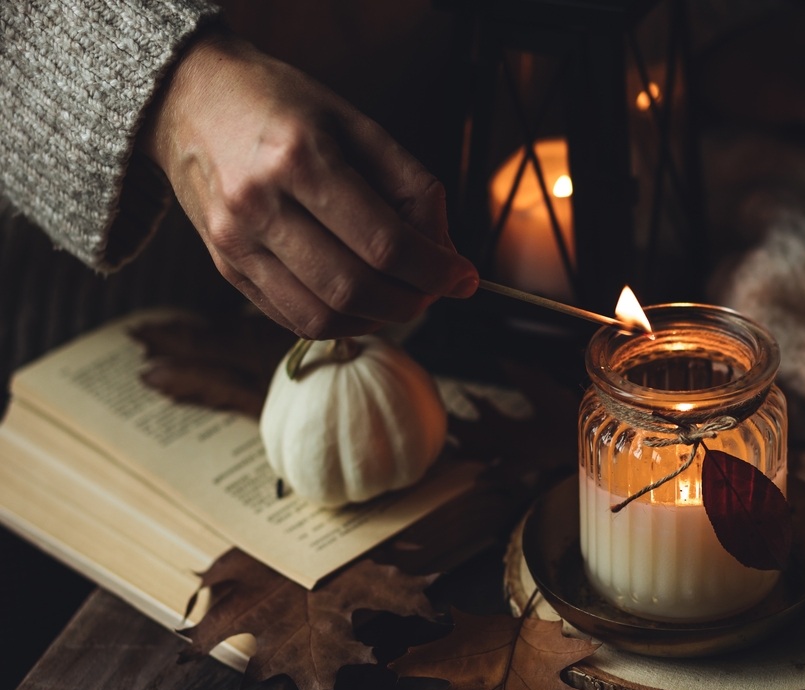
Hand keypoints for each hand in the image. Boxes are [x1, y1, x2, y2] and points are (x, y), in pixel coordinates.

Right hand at [140, 30, 476, 338]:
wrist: (189, 98)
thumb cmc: (285, 107)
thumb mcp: (358, 125)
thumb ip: (411, 190)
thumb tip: (447, 257)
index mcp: (300, 159)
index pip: (385, 243)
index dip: (434, 271)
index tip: (463, 278)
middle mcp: (260, 205)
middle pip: (355, 287)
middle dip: (411, 300)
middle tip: (434, 290)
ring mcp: (234, 242)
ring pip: (323, 316)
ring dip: (378, 319)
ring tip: (400, 296)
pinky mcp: (225, 266)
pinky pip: (293, 318)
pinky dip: (340, 322)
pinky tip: (362, 302)